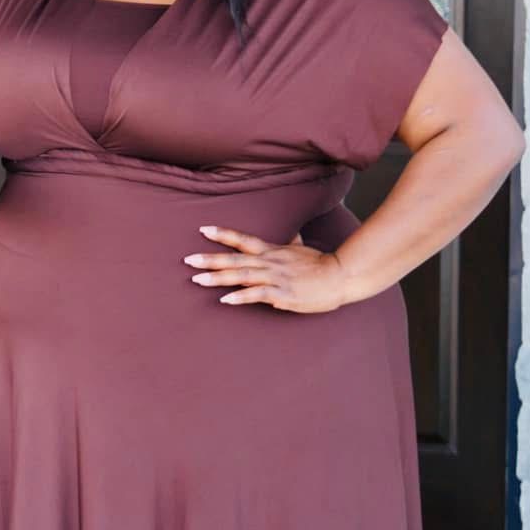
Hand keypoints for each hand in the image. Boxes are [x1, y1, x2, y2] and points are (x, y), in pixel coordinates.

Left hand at [186, 226, 353, 313]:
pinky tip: (224, 300)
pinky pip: (257, 294)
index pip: (243, 239)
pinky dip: (240, 297)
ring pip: (241, 275)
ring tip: (196, 280)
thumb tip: (293, 235)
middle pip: (235, 258)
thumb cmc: (322, 265)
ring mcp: (275, 277)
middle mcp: (269, 262)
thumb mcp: (303, 250)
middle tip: (188, 260)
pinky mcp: (282, 293)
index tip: (203, 229)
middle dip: (210, 259)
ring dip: (218, 278)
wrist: (341, 276)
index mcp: (272, 251)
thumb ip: (293, 243)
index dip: (223, 234)